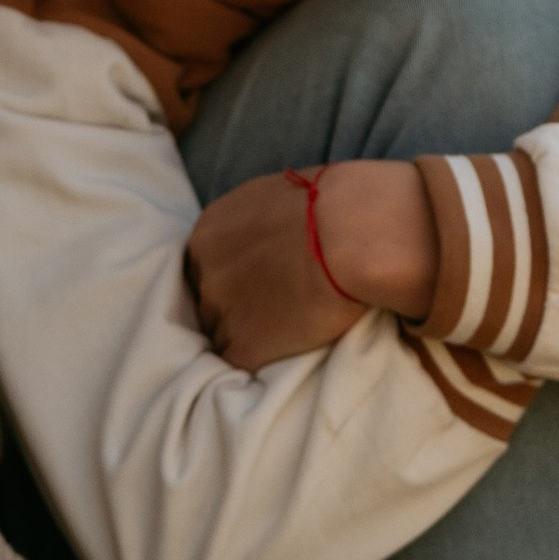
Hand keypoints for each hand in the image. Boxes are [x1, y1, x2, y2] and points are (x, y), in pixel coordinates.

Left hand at [186, 168, 363, 368]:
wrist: (353, 237)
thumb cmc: (336, 204)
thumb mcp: (281, 196)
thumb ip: (260, 219)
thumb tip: (275, 232)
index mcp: (209, 231)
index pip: (205, 266)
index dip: (232, 278)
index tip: (257, 282)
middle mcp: (206, 272)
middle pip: (208, 300)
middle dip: (235, 305)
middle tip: (273, 307)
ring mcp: (221, 311)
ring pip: (221, 334)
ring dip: (247, 334)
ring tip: (286, 329)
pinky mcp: (244, 347)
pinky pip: (242, 362)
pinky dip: (261, 359)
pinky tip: (287, 349)